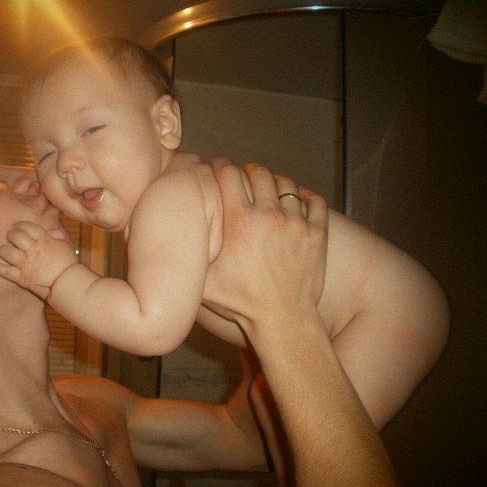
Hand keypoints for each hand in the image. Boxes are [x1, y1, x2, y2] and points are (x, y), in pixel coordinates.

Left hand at [0, 220, 76, 298]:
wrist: (68, 283)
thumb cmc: (69, 264)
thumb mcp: (66, 245)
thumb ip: (57, 235)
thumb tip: (50, 231)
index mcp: (44, 241)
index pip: (29, 227)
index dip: (21, 225)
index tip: (18, 227)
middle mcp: (33, 250)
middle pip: (16, 237)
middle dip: (11, 235)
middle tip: (10, 237)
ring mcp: (26, 264)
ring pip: (8, 252)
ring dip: (3, 250)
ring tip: (2, 250)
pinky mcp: (22, 278)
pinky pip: (6, 271)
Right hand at [202, 157, 327, 337]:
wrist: (283, 320)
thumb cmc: (241, 304)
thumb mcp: (203, 281)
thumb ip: (189, 255)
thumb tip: (169, 240)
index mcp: (239, 222)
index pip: (228, 174)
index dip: (220, 166)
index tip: (218, 167)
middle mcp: (269, 216)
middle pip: (259, 172)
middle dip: (247, 171)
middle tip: (242, 178)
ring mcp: (296, 223)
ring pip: (286, 183)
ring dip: (274, 182)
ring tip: (267, 189)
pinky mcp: (317, 234)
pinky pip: (315, 201)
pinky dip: (305, 196)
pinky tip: (297, 199)